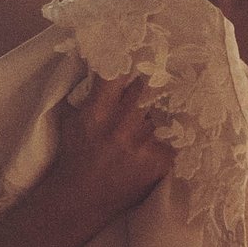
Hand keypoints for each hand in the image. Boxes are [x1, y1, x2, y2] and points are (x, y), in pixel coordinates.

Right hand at [48, 69, 171, 232]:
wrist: (80, 200)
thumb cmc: (74, 157)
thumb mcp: (74, 120)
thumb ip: (91, 95)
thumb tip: (106, 66)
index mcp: (97, 111)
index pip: (117, 73)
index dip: (130, 57)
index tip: (142, 46)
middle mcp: (121, 125)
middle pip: (147, 87)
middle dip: (152, 81)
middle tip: (161, 73)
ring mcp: (141, 145)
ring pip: (164, 111)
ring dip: (164, 108)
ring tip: (173, 103)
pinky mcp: (158, 162)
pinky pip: (174, 137)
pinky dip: (171, 135)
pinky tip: (172, 132)